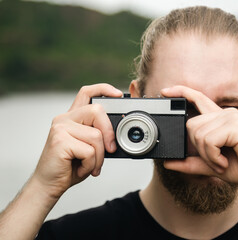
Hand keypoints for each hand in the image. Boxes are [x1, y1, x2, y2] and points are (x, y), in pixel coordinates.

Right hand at [33, 84, 122, 198]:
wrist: (49, 185)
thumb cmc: (70, 166)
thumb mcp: (89, 147)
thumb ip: (99, 135)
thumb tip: (118, 133)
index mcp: (72, 118)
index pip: (86, 92)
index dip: (103, 89)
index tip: (118, 94)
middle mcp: (64, 119)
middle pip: (97, 111)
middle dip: (109, 132)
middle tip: (111, 149)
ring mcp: (61, 129)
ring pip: (96, 135)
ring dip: (100, 156)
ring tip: (91, 165)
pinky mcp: (60, 141)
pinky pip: (90, 151)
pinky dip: (91, 164)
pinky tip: (82, 169)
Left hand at [161, 86, 237, 189]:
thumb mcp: (210, 165)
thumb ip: (190, 162)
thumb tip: (167, 162)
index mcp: (219, 119)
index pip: (198, 99)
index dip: (181, 92)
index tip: (164, 91)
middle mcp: (224, 113)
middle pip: (191, 125)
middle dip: (199, 149)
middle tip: (215, 160)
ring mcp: (230, 117)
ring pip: (198, 135)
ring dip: (207, 156)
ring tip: (222, 161)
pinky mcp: (234, 126)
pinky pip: (209, 141)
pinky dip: (213, 156)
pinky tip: (224, 161)